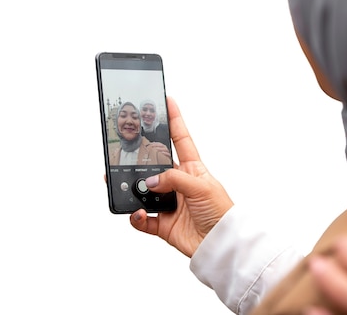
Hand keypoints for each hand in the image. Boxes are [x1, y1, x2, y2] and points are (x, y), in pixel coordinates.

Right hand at [129, 96, 233, 257]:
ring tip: (124, 185)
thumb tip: (150, 180)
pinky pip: (143, 218)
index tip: (166, 100)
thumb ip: (174, 179)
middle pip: (154, 164)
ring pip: (144, 191)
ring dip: (133, 189)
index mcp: (193, 168)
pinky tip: (139, 213)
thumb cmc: (222, 212)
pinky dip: (137, 217)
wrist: (222, 244)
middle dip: (140, 157)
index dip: (174, 119)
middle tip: (126, 149)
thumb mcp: (201, 187)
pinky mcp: (163, 224)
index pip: (181, 138)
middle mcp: (179, 183)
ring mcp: (170, 203)